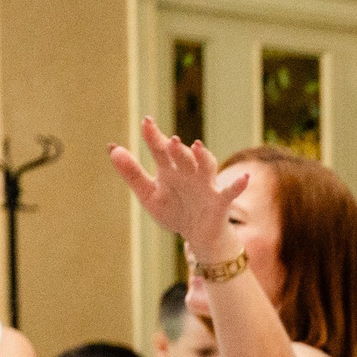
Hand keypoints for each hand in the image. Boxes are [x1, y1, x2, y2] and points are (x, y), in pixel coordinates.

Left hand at [109, 116, 248, 257]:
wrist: (199, 235)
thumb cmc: (175, 210)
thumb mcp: (149, 194)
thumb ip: (132, 173)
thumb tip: (112, 149)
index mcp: (170, 170)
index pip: (160, 150)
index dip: (153, 137)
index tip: (145, 122)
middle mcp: (189, 173)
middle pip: (182, 157)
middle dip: (177, 149)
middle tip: (169, 140)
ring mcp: (206, 185)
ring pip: (206, 167)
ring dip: (202, 157)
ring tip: (197, 147)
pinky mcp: (220, 201)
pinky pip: (230, 192)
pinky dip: (238, 185)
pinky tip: (244, 178)